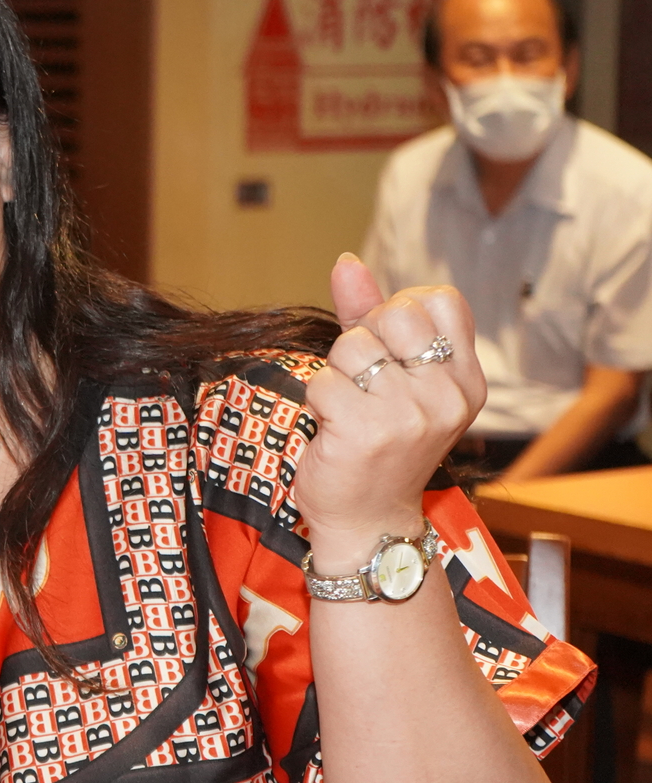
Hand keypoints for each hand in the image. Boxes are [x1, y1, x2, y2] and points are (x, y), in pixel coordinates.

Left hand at [292, 255, 486, 560]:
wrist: (368, 520)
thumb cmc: (378, 443)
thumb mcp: (392, 378)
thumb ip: (369, 314)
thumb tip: (346, 262)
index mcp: (466, 380)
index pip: (439, 300)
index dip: (398, 313)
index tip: (389, 352)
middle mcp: (448, 396)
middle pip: (393, 314)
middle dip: (362, 340)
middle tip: (364, 385)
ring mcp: (411, 415)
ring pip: (352, 347)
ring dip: (336, 375)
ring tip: (349, 411)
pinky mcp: (366, 431)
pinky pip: (323, 382)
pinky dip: (317, 402)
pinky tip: (333, 430)